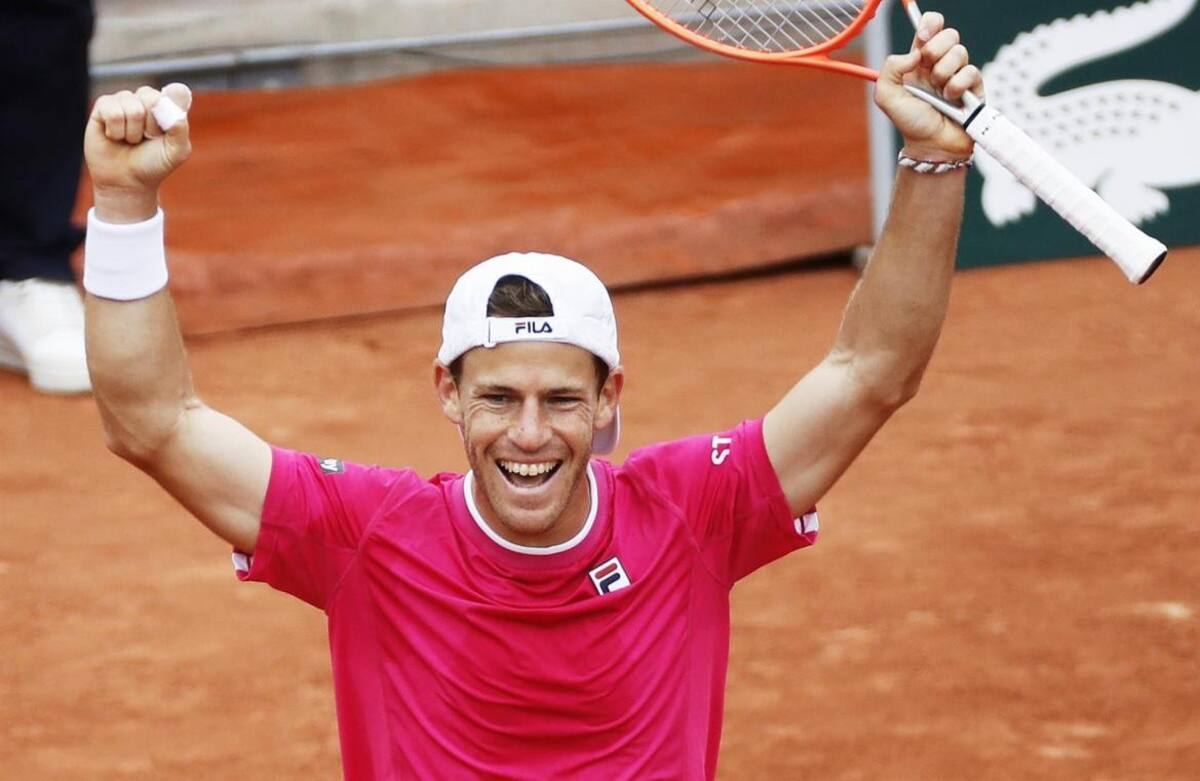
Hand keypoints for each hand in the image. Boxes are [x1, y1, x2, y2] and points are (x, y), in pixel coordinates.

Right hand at [85, 83, 192, 221]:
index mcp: (169, 106)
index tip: (166, 132)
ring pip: (132, 107)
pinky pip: (112, 110)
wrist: (126, 182)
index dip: (171, 113)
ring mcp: (124, 100)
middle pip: (152, 97)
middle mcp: (147, 99)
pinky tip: (115, 136)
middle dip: (151, 126)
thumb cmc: (154, 165)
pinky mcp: (103, 106)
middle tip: (147, 139)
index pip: (177, 92)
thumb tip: (174, 105)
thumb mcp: (176, 152)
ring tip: (130, 140)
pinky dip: (116, 130)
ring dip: (132, 132)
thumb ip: (180, 128)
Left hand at [874, 13, 983, 160]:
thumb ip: (890, 68)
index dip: (930, 24)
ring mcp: (958, 74)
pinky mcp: (974, 86)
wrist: (931, 146)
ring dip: (945, 72)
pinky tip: (951, 98)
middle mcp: (940, 64)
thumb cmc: (910, 123)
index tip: (922, 38)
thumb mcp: (886, 95)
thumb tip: (915, 53)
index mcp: (919, 60)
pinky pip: (971, 71)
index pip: (931, 27)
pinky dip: (958, 85)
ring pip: (960, 51)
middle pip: (949, 34)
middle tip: (927, 68)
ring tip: (939, 92)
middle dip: (936, 48)